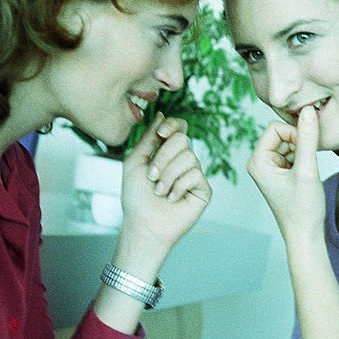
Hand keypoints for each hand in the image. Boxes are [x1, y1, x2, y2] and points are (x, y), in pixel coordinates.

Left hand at [119, 114, 210, 252]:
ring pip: (189, 158)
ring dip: (168, 176)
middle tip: (152, 176)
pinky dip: (179, 187)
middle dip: (163, 158)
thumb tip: (162, 114)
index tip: (161, 134)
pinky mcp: (203, 189)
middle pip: (183, 139)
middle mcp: (183, 161)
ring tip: (159, 192)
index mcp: (167, 152)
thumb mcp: (135, 161)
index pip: (179, 128)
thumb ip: (148, 138)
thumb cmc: (136, 197)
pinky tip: (172, 199)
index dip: (173, 125)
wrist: (143, 224)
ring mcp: (194, 174)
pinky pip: (196, 175)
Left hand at [247, 105, 324, 243]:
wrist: (306, 236)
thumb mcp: (307, 170)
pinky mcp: (280, 173)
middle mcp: (259, 163)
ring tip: (308, 172)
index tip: (307, 151)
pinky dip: (304, 158)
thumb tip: (309, 111)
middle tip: (310, 162)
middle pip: (282, 133)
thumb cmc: (303, 209)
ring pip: (290, 143)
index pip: (275, 127)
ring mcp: (270, 168)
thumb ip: (308, 138)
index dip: (295, 134)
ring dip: (303, 151)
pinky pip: (293, 153)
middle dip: (300, 142)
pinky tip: (308, 175)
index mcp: (257, 161)